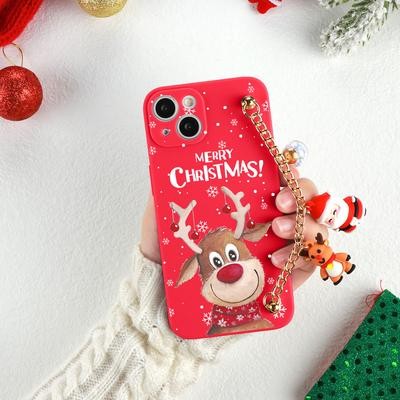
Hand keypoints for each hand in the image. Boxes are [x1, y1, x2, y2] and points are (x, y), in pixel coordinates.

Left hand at [140, 173, 326, 289]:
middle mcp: (268, 219)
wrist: (170, 292)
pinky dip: (302, 256)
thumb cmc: (170, 252)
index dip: (287, 167)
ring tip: (278, 229)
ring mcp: (281, 245)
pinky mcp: (286, 273)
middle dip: (300, 193)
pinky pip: (311, 260)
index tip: (282, 165)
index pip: (277, 176)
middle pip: (305, 197)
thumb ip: (165, 191)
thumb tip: (168, 160)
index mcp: (246, 201)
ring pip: (315, 226)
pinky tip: (276, 259)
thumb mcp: (162, 217)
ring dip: (304, 223)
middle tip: (279, 201)